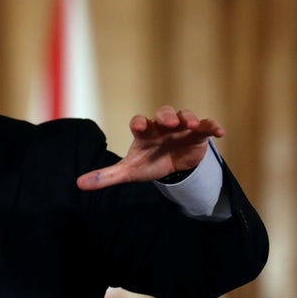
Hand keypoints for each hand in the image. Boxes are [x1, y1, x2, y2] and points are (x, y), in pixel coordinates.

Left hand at [77, 105, 224, 190]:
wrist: (172, 166)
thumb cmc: (148, 163)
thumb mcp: (128, 171)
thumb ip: (106, 176)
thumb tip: (78, 184)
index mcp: (144, 133)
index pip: (139, 122)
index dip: (140, 123)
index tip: (140, 127)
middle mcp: (162, 126)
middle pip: (163, 113)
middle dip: (166, 116)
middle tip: (168, 122)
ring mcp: (181, 128)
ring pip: (185, 115)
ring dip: (188, 117)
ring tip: (190, 125)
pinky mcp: (198, 134)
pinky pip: (206, 125)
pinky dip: (211, 126)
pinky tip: (219, 132)